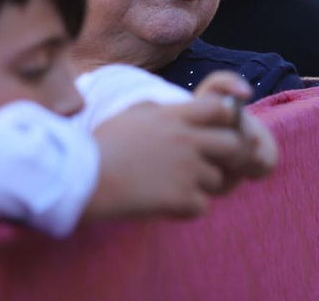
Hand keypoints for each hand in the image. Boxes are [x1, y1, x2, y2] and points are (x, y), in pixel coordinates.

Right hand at [85, 73, 278, 221]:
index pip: (220, 109)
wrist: (85, 178)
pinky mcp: (181, 197)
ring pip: (217, 179)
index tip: (214, 131)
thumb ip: (162, 114)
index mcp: (173, 116)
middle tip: (206, 166)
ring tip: (171, 187)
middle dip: (225, 157)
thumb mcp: (133, 117)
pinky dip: (186, 209)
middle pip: (232, 145)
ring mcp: (186, 169)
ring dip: (200, 186)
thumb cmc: (101, 147)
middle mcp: (186, 139)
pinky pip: (201, 206)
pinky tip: (164, 204)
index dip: (224, 120)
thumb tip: (176, 113)